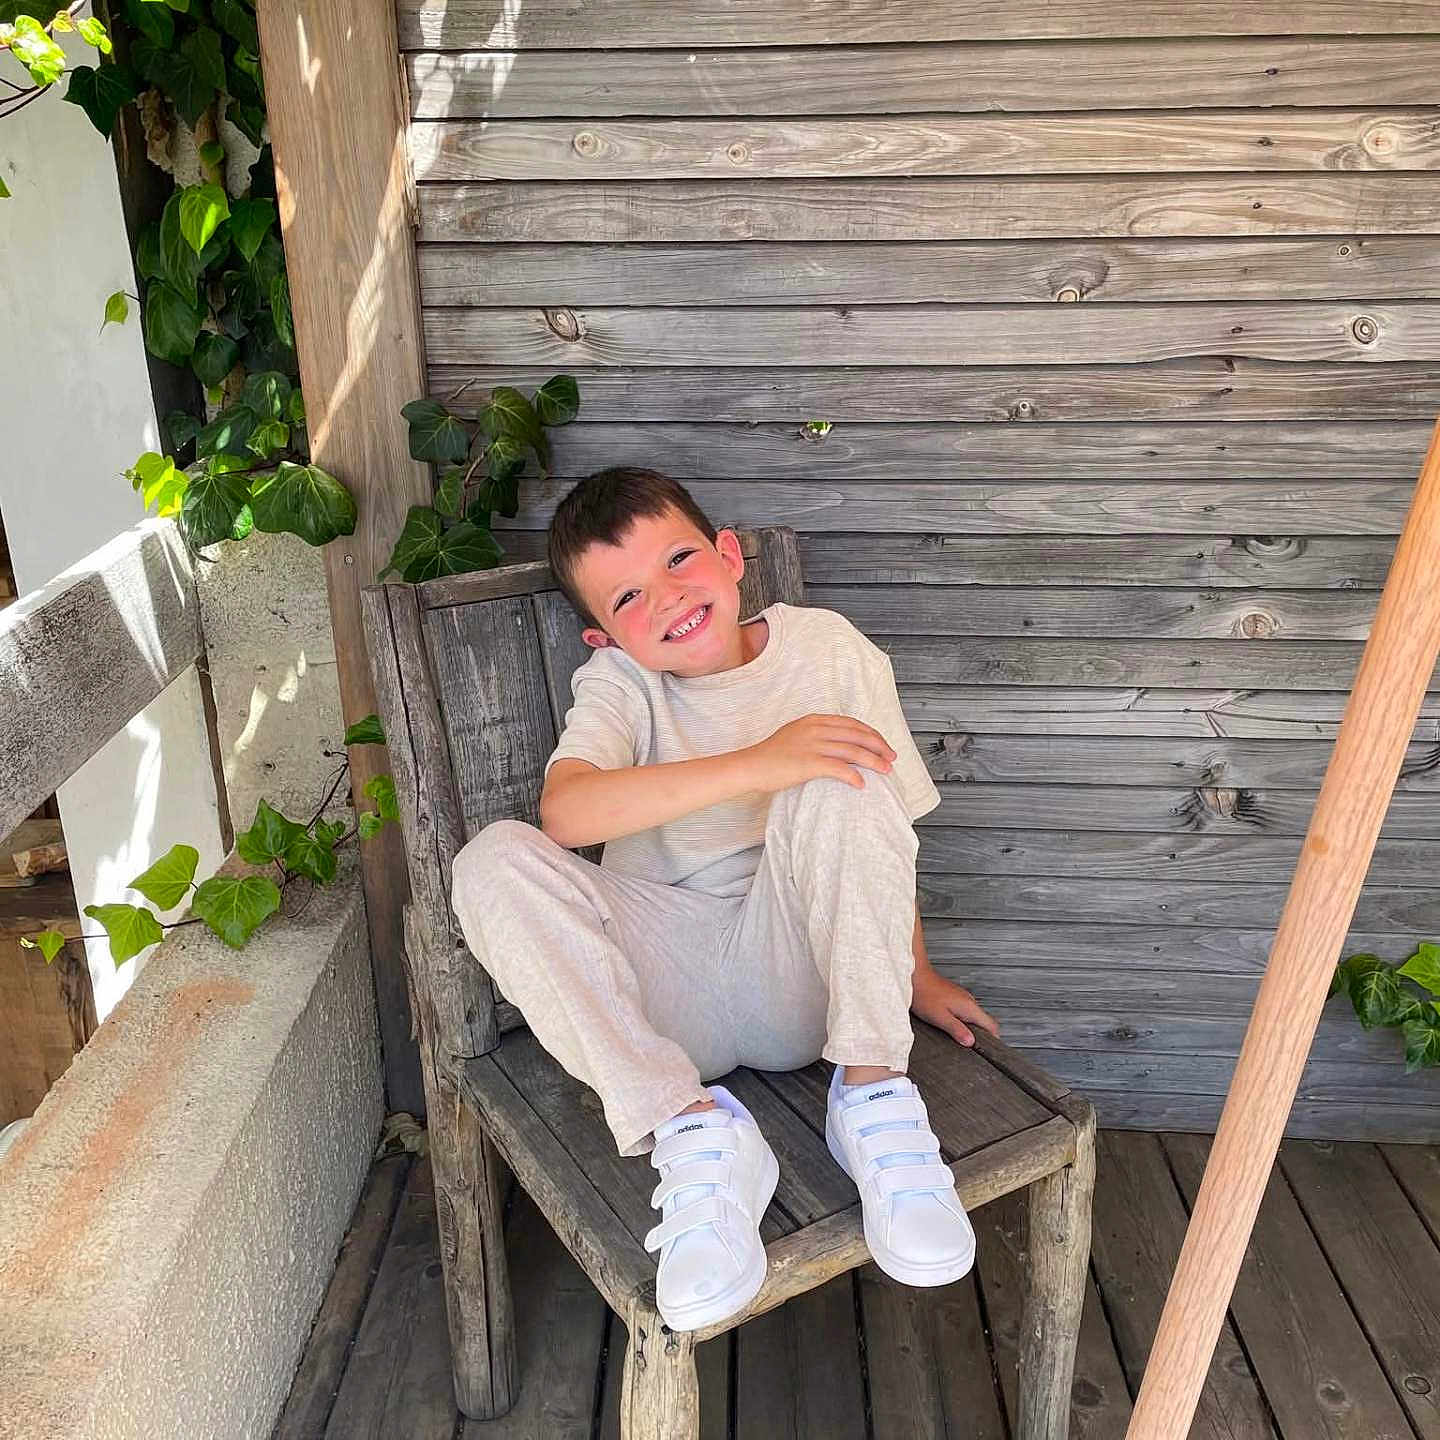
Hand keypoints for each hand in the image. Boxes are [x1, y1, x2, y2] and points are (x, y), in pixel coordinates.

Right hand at [744, 713, 896, 793]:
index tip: (883, 745)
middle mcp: (816, 729)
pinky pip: (840, 769)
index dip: (872, 734)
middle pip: (857, 734)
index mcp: (814, 720)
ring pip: (853, 751)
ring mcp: (812, 745)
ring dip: (873, 761)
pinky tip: (861, 784)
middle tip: (891, 758)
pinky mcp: (809, 763)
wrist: (750, 766)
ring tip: (885, 771)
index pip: (852, 723)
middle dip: (879, 746)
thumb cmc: (771, 755)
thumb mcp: (795, 734)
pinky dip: (854, 776)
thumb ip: (816, 734)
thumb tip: (838, 744)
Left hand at [911, 969, 999, 1048]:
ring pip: (972, 1016)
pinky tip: (946, 1021)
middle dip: (977, 1035)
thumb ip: (957, 1030)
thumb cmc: (924, 994)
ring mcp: (961, 996)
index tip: (985, 1048)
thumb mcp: (940, 1018)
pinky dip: (958, 1018)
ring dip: (966, 1026)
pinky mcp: (953, 995)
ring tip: (953, 1033)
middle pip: (983, 1022)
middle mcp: (969, 1000)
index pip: (992, 1025)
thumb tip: (970, 1042)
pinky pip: (962, 1010)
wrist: (914, 976)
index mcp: (969, 1007)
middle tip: (965, 1044)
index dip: (992, 1039)